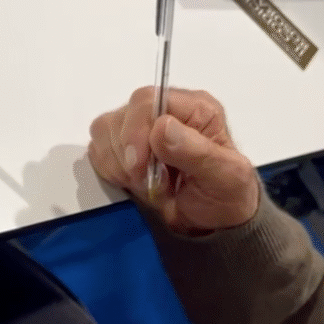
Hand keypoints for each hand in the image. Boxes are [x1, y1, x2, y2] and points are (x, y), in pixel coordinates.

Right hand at [89, 86, 259, 233]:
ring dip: (118, 164)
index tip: (139, 167)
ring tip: (144, 183)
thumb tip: (162, 126)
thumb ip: (196, 151)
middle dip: (126, 155)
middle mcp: (164, 111)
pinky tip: (131, 182)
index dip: (135, 132)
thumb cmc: (225, 197)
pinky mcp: (122, 147)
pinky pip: (97, 150)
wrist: (212, 222)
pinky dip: (109, 170)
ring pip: (104, 131)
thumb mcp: (225, 176)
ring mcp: (140, 128)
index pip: (147, 100)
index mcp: (194, 108)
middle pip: (121, 116)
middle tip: (146, 180)